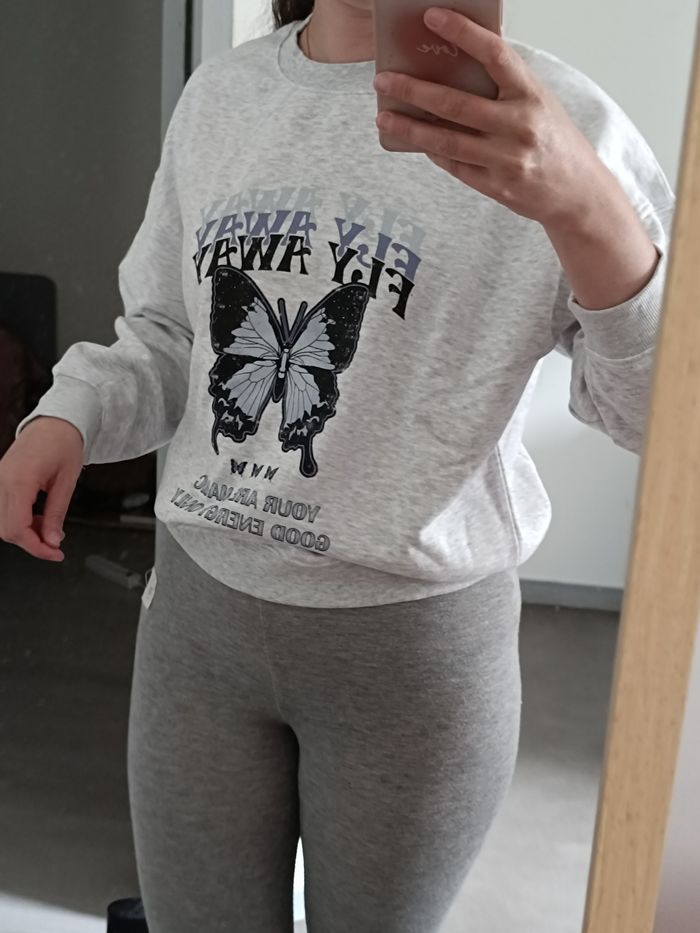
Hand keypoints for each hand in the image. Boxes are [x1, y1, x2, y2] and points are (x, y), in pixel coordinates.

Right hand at [0, 417, 83, 561]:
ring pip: (2, 522)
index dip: (36, 547)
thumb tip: (53, 540)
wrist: (55, 422)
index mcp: (20, 479)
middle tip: (55, 543)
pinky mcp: (0, 479)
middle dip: (31, 542)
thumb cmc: (64, 443)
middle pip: (6, 529)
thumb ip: (57, 513)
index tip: (54, 553)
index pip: (17, 528)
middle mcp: (2, 480)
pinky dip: (19, 520)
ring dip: (25, 532)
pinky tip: (38, 518)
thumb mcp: (67, 481)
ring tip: (49, 527)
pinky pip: (3, 509)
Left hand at [373, 6, 606, 227]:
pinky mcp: (495, 186)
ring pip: (447, 141)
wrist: (577, 192)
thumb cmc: (555, 140)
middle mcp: (519, 125)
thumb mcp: (538, 103)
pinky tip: (413, 141)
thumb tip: (453, 69)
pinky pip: (454, 165)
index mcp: (531, 94)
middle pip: (455, 104)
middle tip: (384, 80)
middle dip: (414, 90)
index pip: (494, 54)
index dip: (462, 33)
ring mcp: (506, 159)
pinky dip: (432, 152)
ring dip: (410, 129)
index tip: (432, 17)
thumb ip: (503, 87)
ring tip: (384, 117)